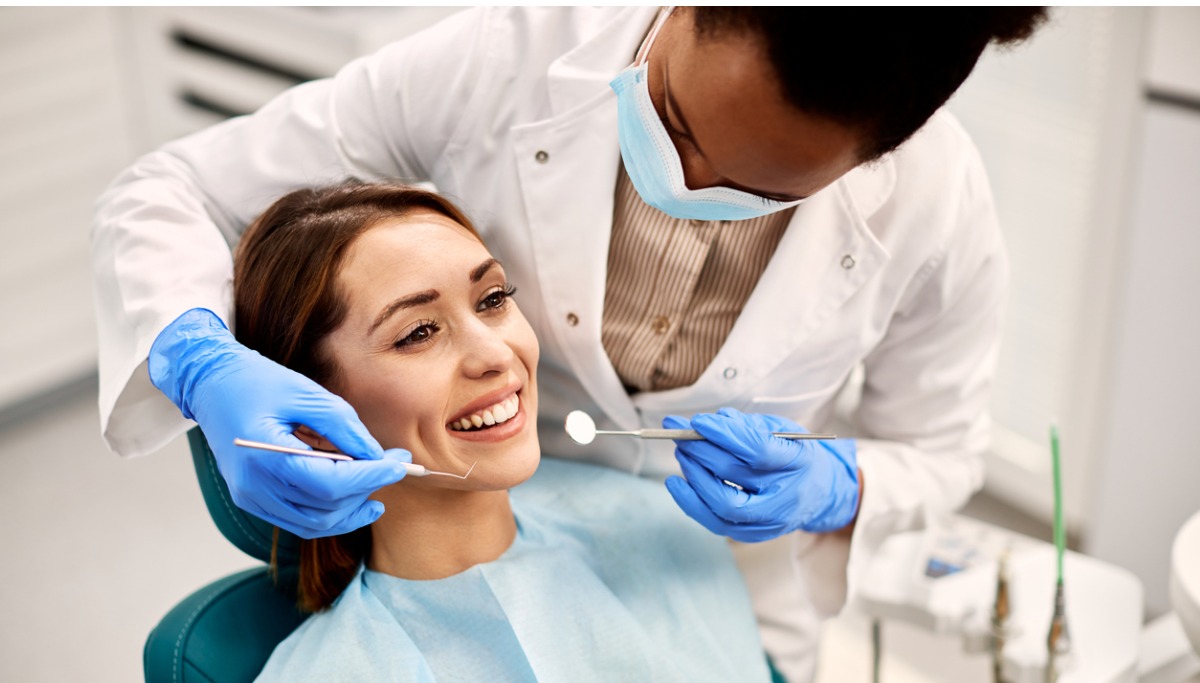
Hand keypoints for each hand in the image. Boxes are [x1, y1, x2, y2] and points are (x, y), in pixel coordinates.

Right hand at [150, 309, 410, 538]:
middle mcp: (254, 486)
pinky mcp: (252, 500)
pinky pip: (298, 520)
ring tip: (378, 482)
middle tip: (394, 465)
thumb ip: (344, 427)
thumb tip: (378, 456)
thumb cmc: (255, 381)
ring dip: (352, 508)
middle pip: (325, 508)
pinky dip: (330, 513)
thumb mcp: (306, 392)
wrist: (210, 384)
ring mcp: (251, 498)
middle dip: (367, 490)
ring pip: (314, 523)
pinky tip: (354, 498)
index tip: (401, 464)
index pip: (330, 484)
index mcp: (265, 456)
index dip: (370, 477)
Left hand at [663, 407, 858, 541]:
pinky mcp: (752, 534)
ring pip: (723, 503)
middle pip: (734, 474)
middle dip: (700, 451)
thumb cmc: (794, 455)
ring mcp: (769, 520)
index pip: (757, 449)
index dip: (724, 434)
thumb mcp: (782, 430)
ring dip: (694, 474)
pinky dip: (691, 502)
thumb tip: (712, 423)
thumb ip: (749, 425)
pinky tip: (676, 483)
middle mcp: (785, 495)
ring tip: (682, 452)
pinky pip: (716, 522)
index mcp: (798, 461)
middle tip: (681, 433)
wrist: (818, 493)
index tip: (699, 421)